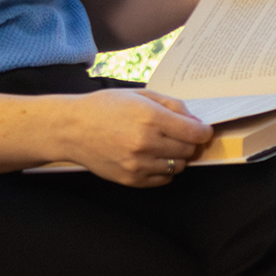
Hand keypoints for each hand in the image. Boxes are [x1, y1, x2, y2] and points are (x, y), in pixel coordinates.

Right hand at [61, 89, 212, 187]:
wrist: (72, 129)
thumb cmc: (104, 108)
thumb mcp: (140, 95)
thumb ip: (171, 105)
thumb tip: (195, 120)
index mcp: (150, 118)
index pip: (194, 133)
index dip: (203, 131)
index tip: (203, 130)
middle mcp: (146, 143)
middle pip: (188, 150)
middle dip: (189, 142)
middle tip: (180, 135)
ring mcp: (138, 164)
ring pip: (177, 166)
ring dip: (177, 156)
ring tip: (162, 145)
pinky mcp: (131, 179)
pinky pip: (163, 179)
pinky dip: (164, 170)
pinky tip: (152, 157)